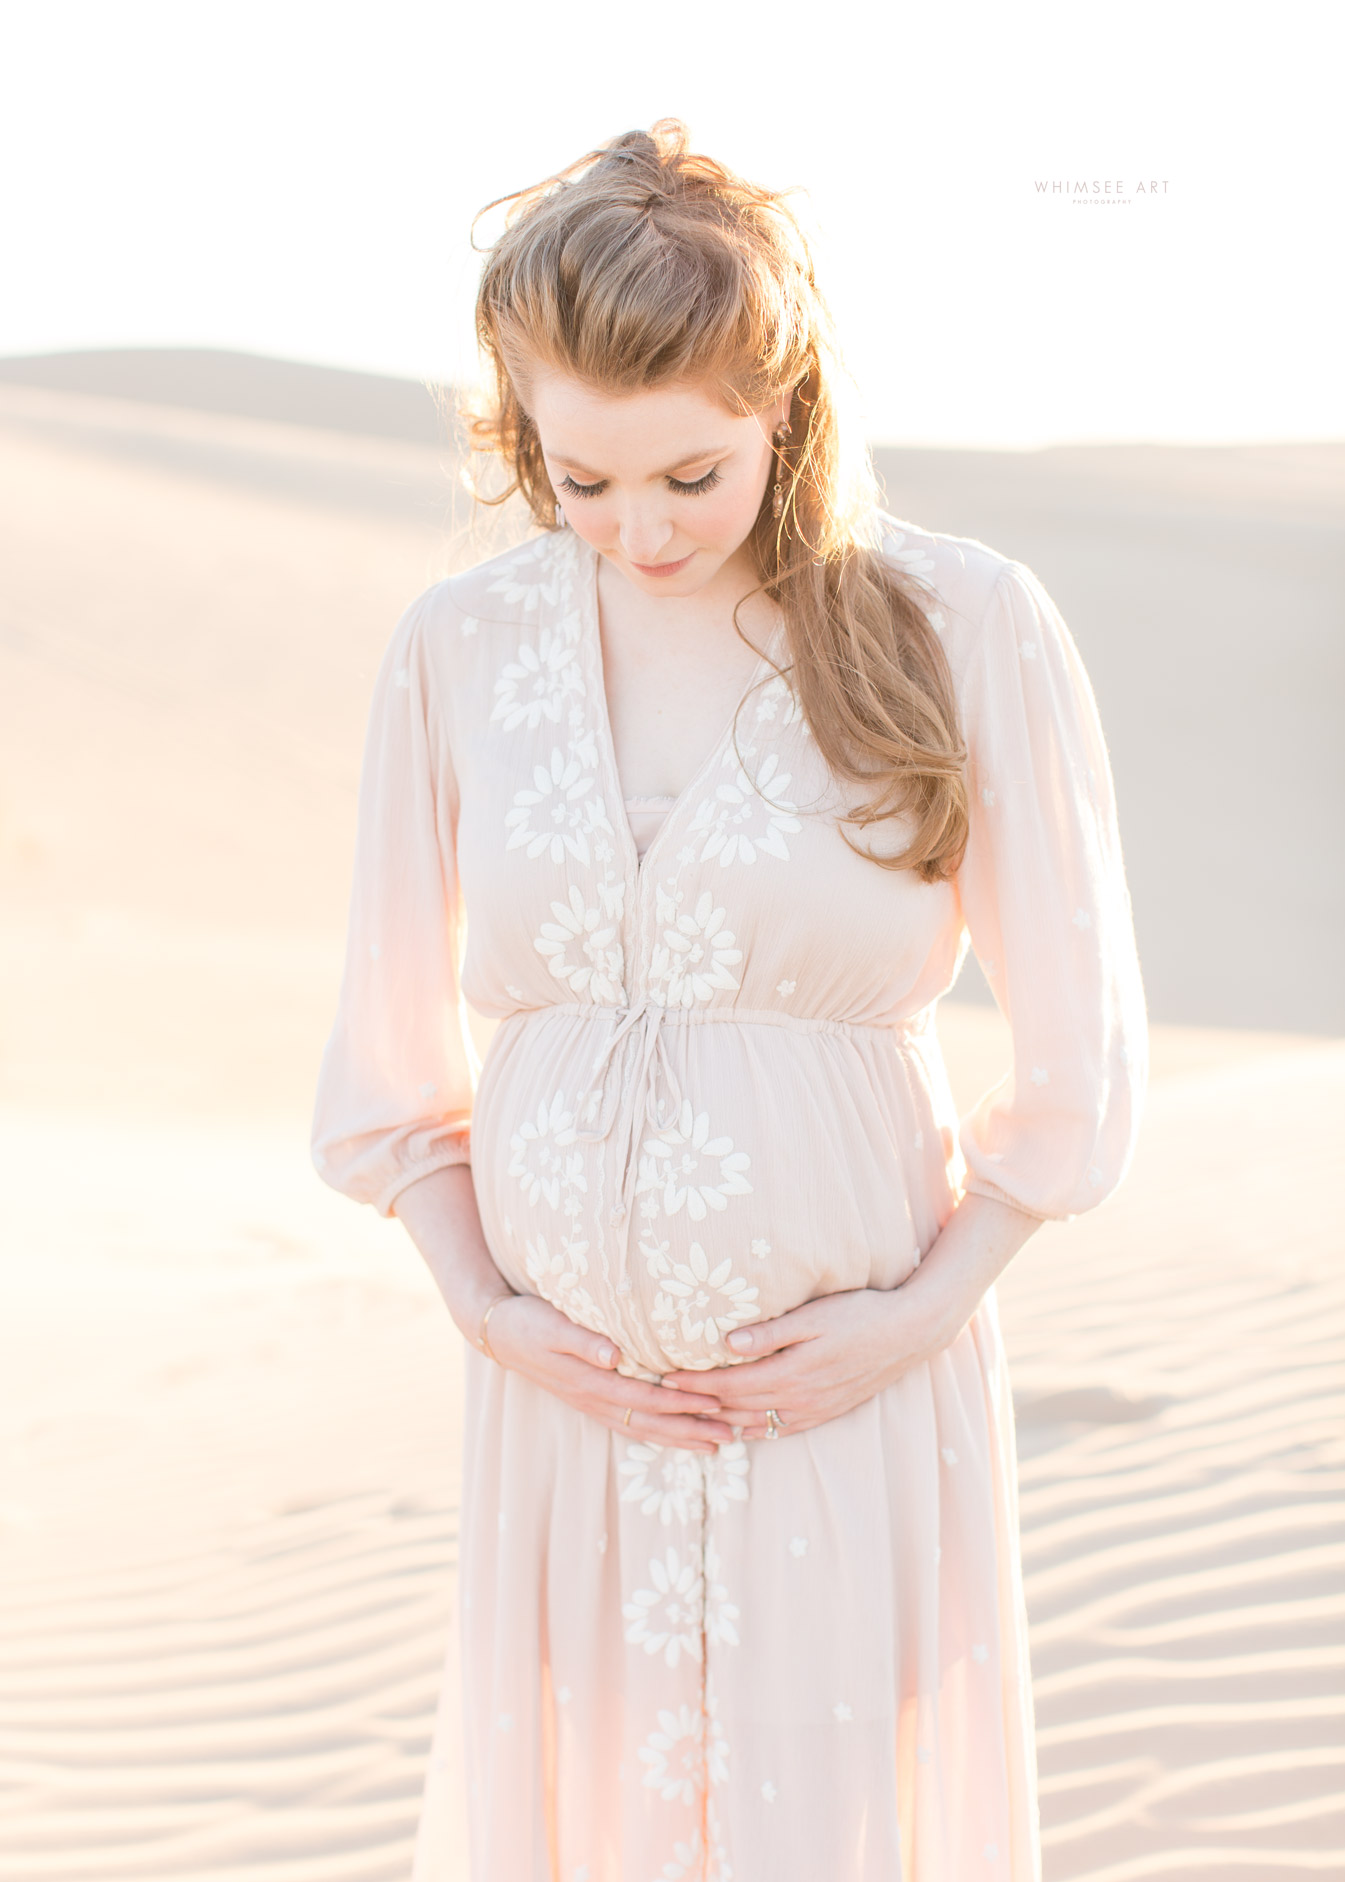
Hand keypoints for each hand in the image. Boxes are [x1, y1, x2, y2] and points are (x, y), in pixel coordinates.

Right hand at [484, 1293, 736, 1453]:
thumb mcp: (552, 1325)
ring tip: (716, 1445)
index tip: (715, 1406)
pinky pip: (629, 1424)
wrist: (497, 1332)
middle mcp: (594, 1398)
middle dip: (692, 1431)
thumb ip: (583, 1340)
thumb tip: (614, 1354)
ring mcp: (591, 1403)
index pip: (646, 1398)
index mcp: (591, 1381)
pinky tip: (675, 1437)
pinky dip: (657, 1434)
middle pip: (651, 1422)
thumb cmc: (528, 1321)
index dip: (681, 1404)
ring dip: (680, 1439)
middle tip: (731, 1436)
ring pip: (643, 1429)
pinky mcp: (589, 1400)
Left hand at [662, 1285, 930, 1440]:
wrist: (909, 1335)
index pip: (729, 1385)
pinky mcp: (826, 1412)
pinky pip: (781, 1429)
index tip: (665, 1377)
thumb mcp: (815, 1316)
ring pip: (756, 1423)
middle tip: (665, 1400)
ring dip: (721, 1422)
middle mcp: (799, 1399)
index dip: (695, 1384)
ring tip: (690, 1416)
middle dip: (699, 1405)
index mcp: (791, 1374)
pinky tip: (739, 1428)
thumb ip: (771, 1333)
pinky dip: (754, 1430)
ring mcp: (813, 1410)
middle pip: (736, 1408)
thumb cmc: (861, 1315)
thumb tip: (728, 1343)